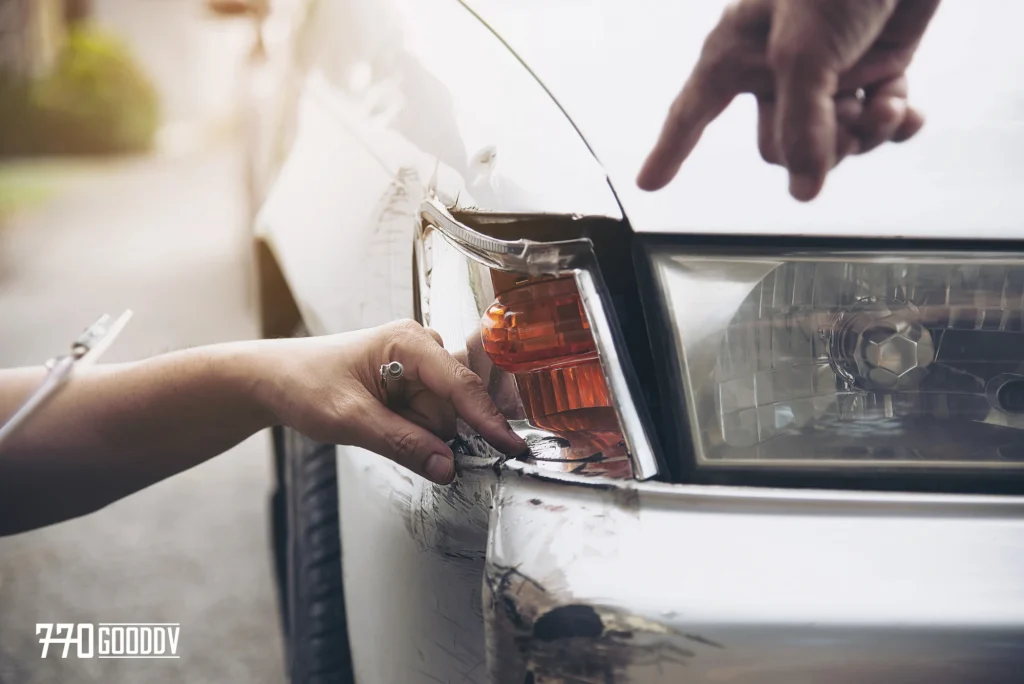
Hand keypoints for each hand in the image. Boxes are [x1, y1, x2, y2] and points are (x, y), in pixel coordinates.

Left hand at [255, 320, 526, 484]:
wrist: (276, 380)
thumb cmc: (304, 383)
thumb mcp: (348, 419)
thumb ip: (401, 443)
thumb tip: (447, 467)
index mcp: (408, 342)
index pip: (461, 384)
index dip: (488, 419)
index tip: (512, 447)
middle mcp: (421, 347)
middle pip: (454, 405)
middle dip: (434, 431)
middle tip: (388, 432)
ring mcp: (420, 366)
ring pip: (444, 417)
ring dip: (420, 433)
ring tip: (374, 423)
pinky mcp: (414, 384)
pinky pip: (432, 419)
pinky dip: (415, 432)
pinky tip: (384, 424)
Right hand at [637, 0, 941, 200]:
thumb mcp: (805, 53)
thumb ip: (801, 127)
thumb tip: (803, 191)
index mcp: (738, 51)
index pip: (692, 111)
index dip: (670, 149)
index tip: (649, 181)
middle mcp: (776, 65)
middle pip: (778, 146)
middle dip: (817, 147)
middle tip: (843, 124)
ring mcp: (827, 68)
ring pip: (831, 139)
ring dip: (862, 133)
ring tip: (881, 108)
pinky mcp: (875, 64)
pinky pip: (875, 119)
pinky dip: (892, 120)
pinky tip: (903, 112)